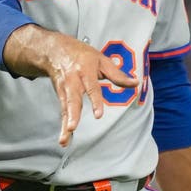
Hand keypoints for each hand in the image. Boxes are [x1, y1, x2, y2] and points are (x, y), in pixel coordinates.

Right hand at [3, 26, 136, 146]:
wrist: (55, 50)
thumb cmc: (81, 55)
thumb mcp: (101, 59)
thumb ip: (117, 74)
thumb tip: (135, 83)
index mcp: (85, 71)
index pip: (91, 87)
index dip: (94, 100)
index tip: (98, 115)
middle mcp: (72, 82)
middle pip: (72, 100)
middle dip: (72, 114)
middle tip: (72, 127)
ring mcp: (64, 90)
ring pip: (65, 109)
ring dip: (65, 125)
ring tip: (64, 140)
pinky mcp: (60, 97)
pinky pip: (62, 113)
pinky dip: (63, 128)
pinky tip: (63, 140)